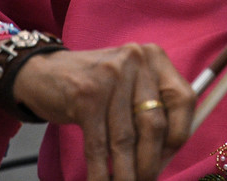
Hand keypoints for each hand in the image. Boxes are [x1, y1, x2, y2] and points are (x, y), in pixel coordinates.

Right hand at [12, 44, 194, 180]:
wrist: (43, 72)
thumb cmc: (95, 86)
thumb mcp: (128, 86)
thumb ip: (150, 111)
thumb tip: (166, 157)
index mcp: (154, 58)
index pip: (183, 99)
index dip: (179, 134)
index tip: (169, 157)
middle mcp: (136, 61)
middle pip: (154, 123)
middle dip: (151, 162)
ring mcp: (111, 77)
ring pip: (125, 139)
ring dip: (126, 173)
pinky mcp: (86, 96)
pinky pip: (98, 145)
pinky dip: (101, 172)